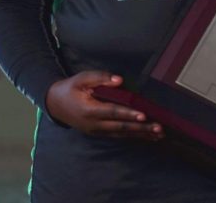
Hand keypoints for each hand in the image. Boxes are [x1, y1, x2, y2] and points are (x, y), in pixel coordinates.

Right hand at [45, 71, 162, 140]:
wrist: (56, 104)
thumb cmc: (71, 88)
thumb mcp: (82, 78)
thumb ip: (100, 78)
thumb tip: (119, 80)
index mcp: (89, 110)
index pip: (113, 112)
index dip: (128, 114)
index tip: (144, 116)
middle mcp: (94, 124)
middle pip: (121, 127)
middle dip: (141, 128)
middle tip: (158, 128)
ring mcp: (97, 131)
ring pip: (122, 134)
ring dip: (141, 135)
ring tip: (158, 135)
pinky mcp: (100, 133)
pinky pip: (119, 135)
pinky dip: (133, 136)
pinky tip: (146, 136)